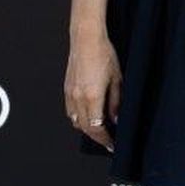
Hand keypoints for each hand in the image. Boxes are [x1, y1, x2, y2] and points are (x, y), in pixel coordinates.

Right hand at [64, 31, 120, 150]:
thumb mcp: (118, 80)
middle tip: (107, 141)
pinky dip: (79, 118)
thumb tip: (116, 120)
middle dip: (97, 137)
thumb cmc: (104, 55)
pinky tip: (89, 116)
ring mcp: (70, 94)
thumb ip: (116, 103)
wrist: (86, 40)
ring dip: (87, 128)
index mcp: (92, 97)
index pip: (96, 128)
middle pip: (85, 127)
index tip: (112, 145)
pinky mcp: (66, 89)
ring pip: (76, 121)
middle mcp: (78, 98)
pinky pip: (70, 111)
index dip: (104, 139)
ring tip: (100, 130)